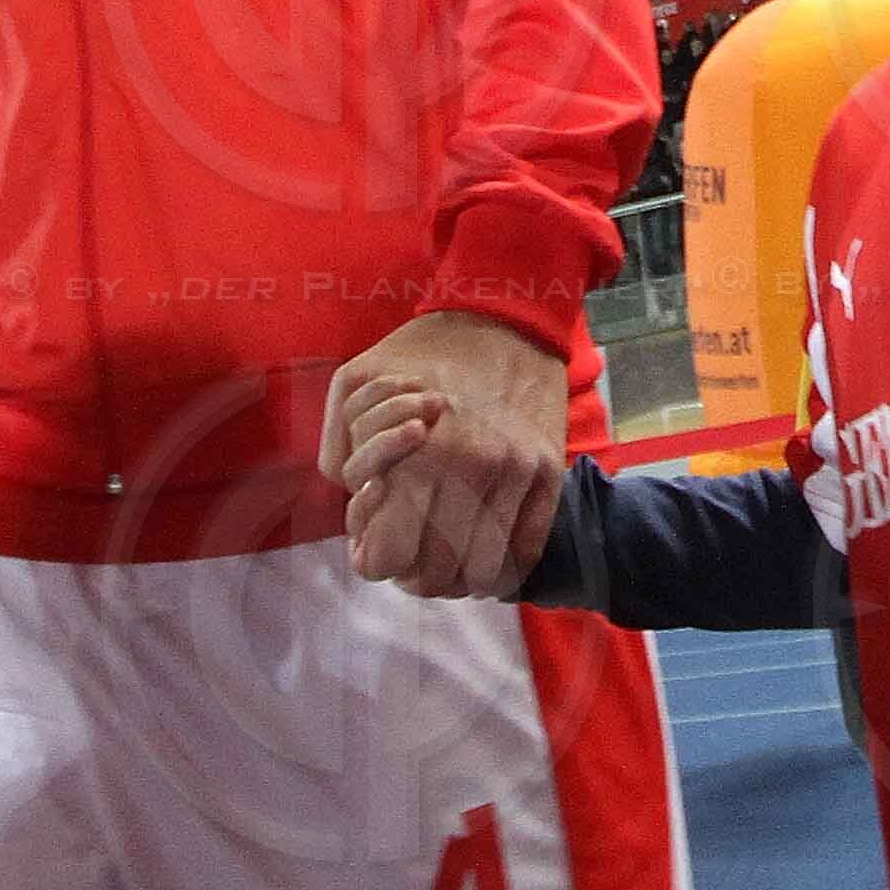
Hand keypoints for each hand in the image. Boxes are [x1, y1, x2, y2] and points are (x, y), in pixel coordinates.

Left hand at [323, 310, 571, 601]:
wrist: (504, 313)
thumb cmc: (422, 354)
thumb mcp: (355, 385)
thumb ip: (340, 451)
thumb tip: (360, 509)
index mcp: (418, 454)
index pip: (389, 557)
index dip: (374, 558)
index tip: (373, 544)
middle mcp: (472, 471)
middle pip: (434, 575)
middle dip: (412, 572)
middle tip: (408, 551)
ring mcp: (516, 475)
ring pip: (482, 575)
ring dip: (456, 576)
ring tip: (443, 553)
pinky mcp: (549, 473)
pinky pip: (525, 552)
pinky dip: (500, 567)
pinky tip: (480, 549)